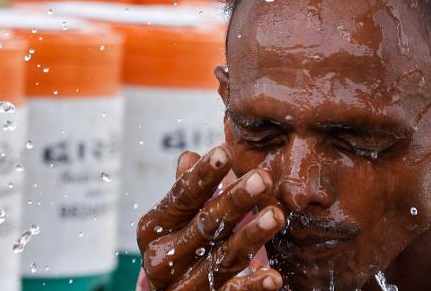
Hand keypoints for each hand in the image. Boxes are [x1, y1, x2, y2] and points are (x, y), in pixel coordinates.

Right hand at [137, 145, 284, 289]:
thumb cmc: (180, 248)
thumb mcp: (177, 220)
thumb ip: (187, 191)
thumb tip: (188, 155)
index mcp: (154, 229)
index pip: (181, 197)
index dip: (203, 175)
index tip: (224, 153)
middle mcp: (164, 259)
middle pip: (205, 225)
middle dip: (235, 201)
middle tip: (262, 179)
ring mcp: (183, 286)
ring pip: (223, 258)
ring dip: (251, 236)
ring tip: (276, 216)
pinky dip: (253, 286)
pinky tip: (273, 276)